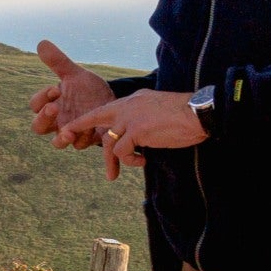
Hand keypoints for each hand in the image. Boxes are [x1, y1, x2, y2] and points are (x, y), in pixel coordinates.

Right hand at [30, 40, 118, 145]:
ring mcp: (71, 132)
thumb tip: (41, 42)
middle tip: (54, 108)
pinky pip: (81, 145)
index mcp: (50, 104)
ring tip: (68, 133)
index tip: (55, 88)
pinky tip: (93, 131)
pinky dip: (85, 140)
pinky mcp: (87, 139)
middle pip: (38, 127)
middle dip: (44, 119)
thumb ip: (58, 62)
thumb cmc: (87, 90)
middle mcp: (56, 121)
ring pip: (57, 142)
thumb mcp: (75, 75)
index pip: (35, 104)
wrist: (112, 101)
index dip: (42, 98)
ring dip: (61, 139)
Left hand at [60, 88, 207, 179]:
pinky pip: (121, 151)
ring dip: (115, 160)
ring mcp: (130, 117)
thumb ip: (143, 118)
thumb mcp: (159, 110)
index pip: (105, 109)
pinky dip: (129, 160)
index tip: (70, 130)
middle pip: (99, 124)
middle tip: (71, 147)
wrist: (200, 112)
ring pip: (108, 142)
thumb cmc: (186, 114)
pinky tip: (143, 161)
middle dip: (85, 138)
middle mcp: (128, 106)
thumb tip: (137, 135)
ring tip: (120, 171)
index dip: (86, 121)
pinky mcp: (136, 130)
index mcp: (134, 99)